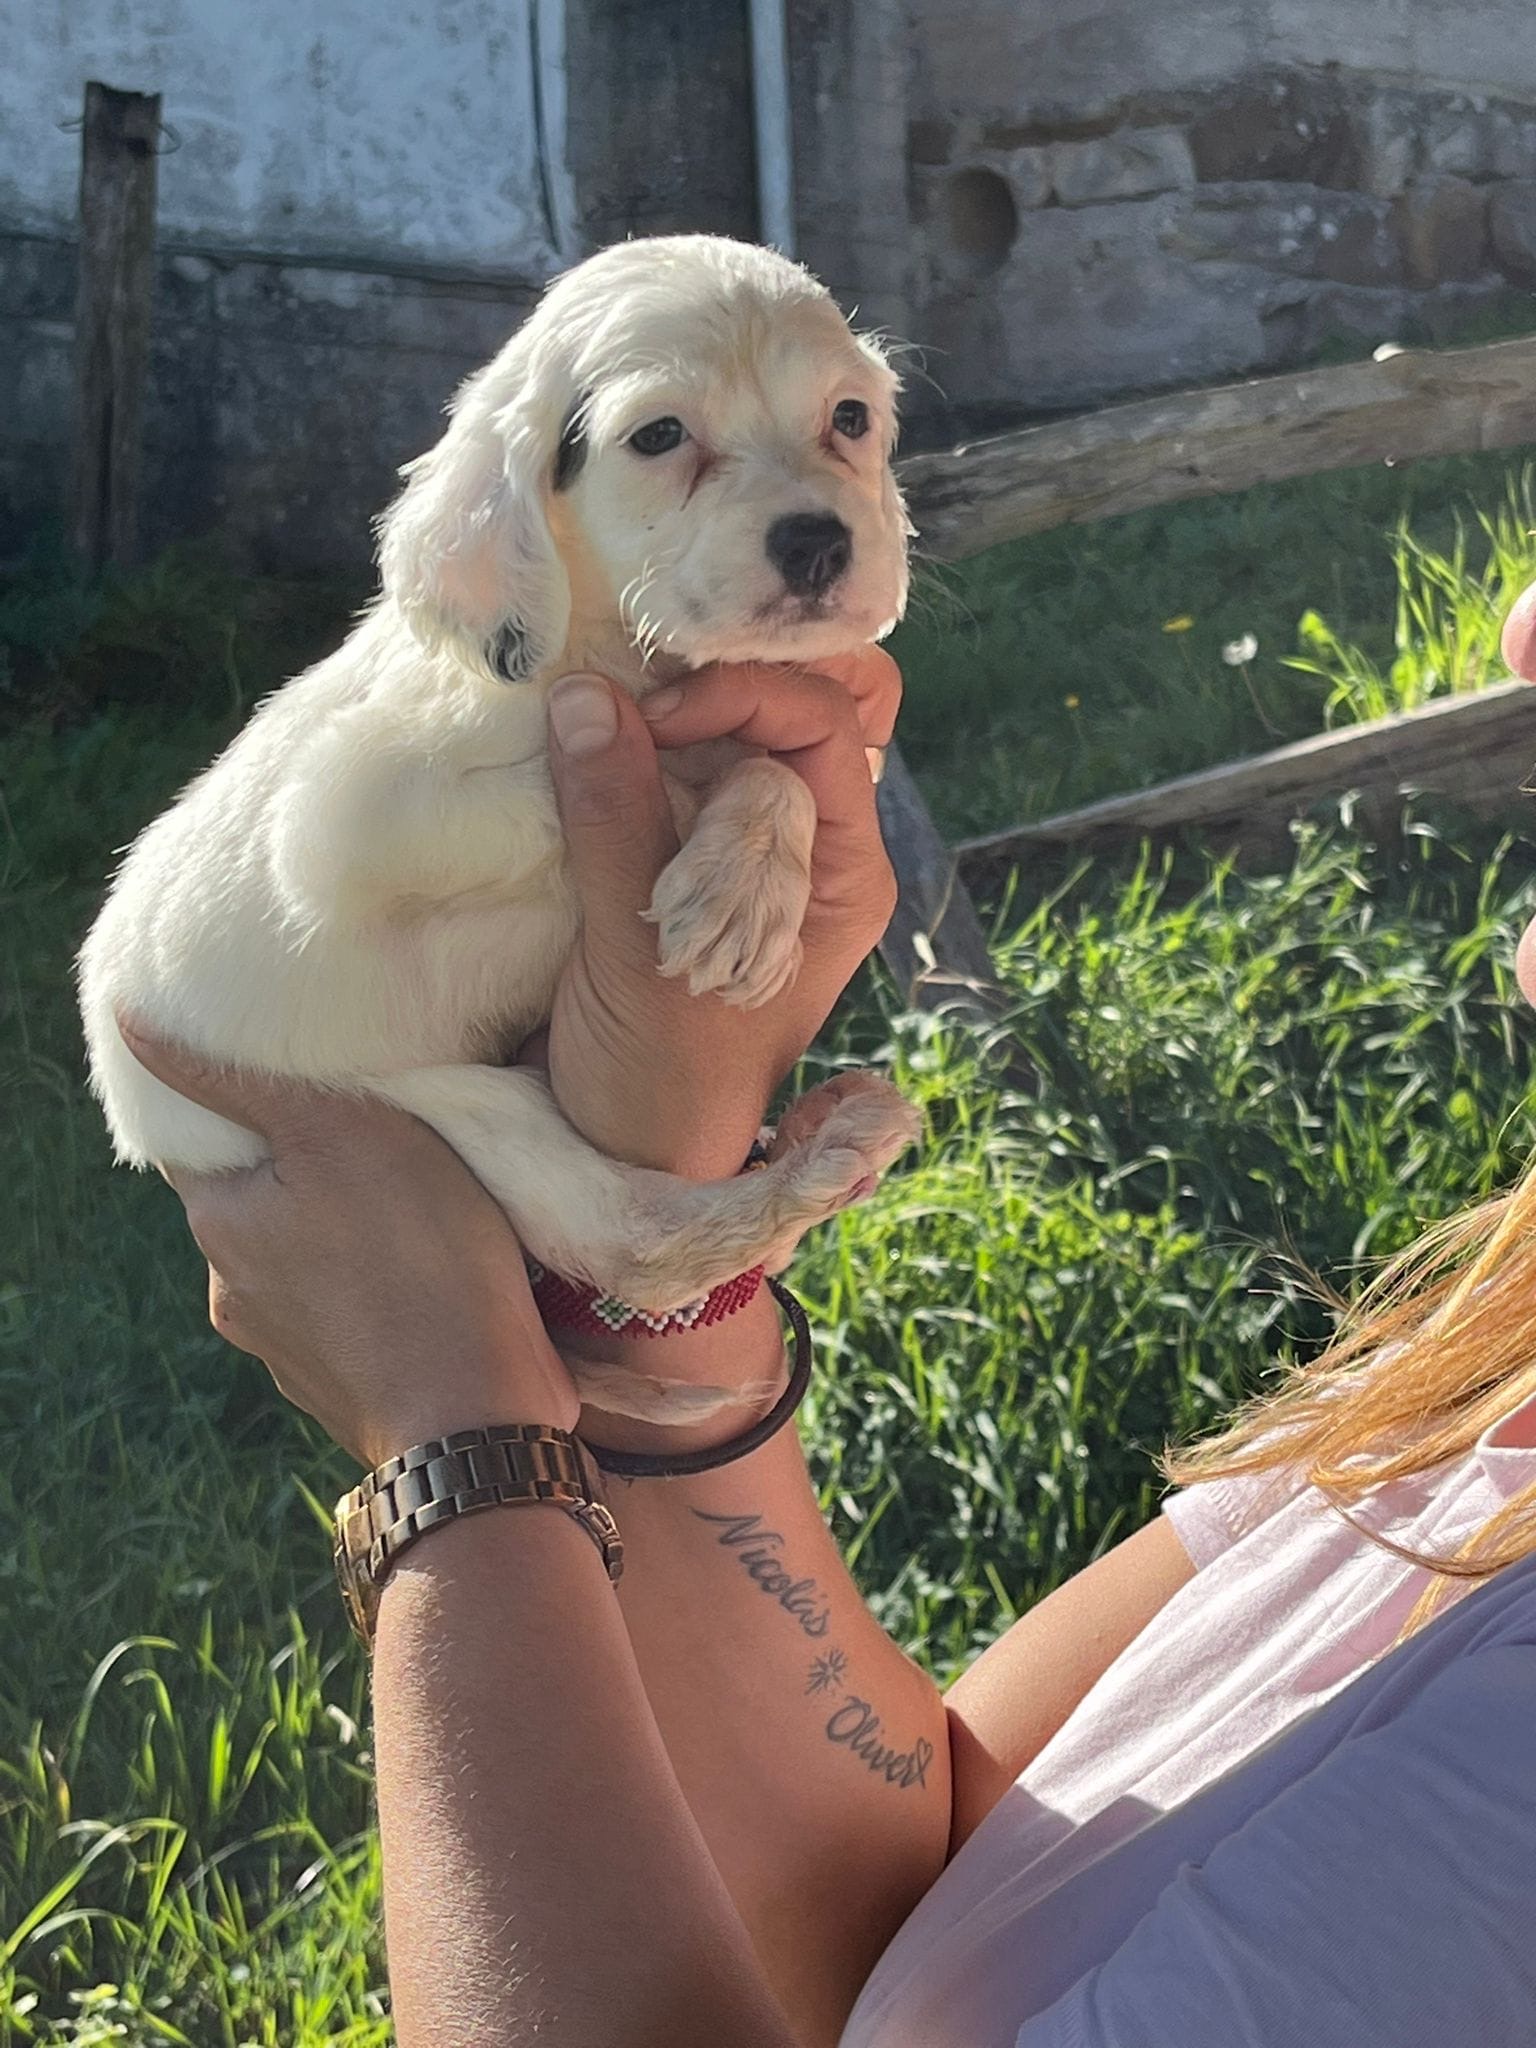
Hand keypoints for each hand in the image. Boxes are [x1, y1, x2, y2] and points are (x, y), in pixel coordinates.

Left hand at [117, 1024, 579, 1466]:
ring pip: (305, 1258)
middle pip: (257, 1197)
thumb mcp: (338, 1132)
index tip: (289, 1069)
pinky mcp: (344, 1381)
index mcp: (220, 1222)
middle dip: (302, 1164)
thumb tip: (134, 1029)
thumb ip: (238, 1082)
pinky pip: (350, 1310)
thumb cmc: (418, 1255)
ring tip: (416, 1200)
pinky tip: (428, 1268)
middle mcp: (233, 1291)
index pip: (197, 1136)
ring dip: (344, 1229)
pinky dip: (376, 1284)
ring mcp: (287, 1346)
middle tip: (372, 1126)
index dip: (234, 1096)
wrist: (473, 1414)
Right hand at [539, 649, 900, 1180]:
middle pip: (817, 696)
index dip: (746, 693)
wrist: (624, 1148)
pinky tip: (588, 725)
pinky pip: (686, 755)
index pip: (826, 724)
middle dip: (739, 664)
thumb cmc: (660, 1078)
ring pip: (750, 714)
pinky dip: (642, 727)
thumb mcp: (639, 960)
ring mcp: (750, 838)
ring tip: (608, 691)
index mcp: (839, 871)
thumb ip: (617, 826)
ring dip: (684, 690)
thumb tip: (587, 699)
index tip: (655, 713)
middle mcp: (809, 842)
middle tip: (648, 672)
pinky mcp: (687, 844)